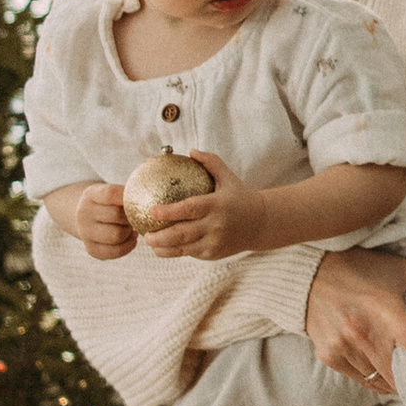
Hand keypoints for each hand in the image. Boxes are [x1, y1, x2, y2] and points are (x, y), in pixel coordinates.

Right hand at [73, 182, 136, 262]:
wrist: (87, 218)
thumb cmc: (108, 203)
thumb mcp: (112, 192)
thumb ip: (128, 193)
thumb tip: (153, 199)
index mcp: (90, 195)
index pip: (110, 194)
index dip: (128, 198)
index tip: (139, 200)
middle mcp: (83, 214)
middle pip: (116, 216)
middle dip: (131, 217)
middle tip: (137, 216)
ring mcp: (85, 233)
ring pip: (116, 235)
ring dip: (129, 232)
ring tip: (132, 228)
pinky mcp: (91, 249)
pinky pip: (116, 251)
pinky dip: (128, 246)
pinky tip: (131, 238)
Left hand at [138, 153, 267, 262]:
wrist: (261, 223)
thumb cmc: (240, 197)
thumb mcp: (229, 177)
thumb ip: (211, 163)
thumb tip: (190, 151)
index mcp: (217, 205)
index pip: (190, 208)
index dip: (169, 211)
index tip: (152, 210)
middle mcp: (216, 225)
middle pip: (183, 233)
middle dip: (160, 236)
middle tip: (145, 234)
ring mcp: (215, 241)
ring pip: (184, 248)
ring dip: (163, 247)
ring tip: (149, 243)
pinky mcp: (213, 253)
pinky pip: (190, 253)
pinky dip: (174, 252)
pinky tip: (161, 248)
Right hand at [303, 247, 405, 391]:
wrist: (309, 274)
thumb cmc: (361, 269)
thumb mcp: (401, 267)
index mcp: (384, 308)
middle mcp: (361, 330)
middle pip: (397, 372)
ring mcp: (342, 346)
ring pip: (379, 380)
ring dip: (395, 383)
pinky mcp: (328, 355)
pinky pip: (360, 379)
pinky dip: (375, 379)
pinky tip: (385, 374)